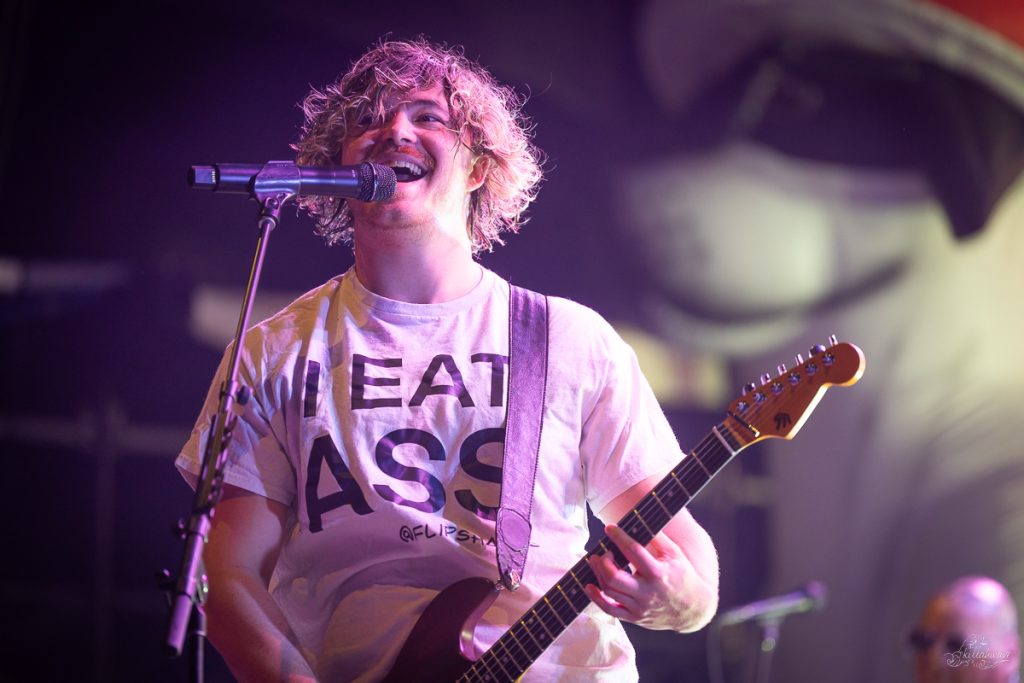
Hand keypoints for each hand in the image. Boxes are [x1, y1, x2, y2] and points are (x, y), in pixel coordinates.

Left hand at [584, 524, 701, 631]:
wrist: (693, 609)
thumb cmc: (683, 577)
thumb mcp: (675, 554)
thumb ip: (657, 538)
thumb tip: (639, 520)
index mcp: (658, 573)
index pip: (634, 552)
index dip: (619, 537)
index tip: (610, 528)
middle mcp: (647, 592)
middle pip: (614, 577)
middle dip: (603, 561)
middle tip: (603, 552)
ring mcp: (640, 607)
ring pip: (609, 591)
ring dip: (598, 573)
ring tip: (598, 561)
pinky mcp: (635, 617)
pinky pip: (610, 609)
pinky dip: (596, 598)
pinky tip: (590, 585)